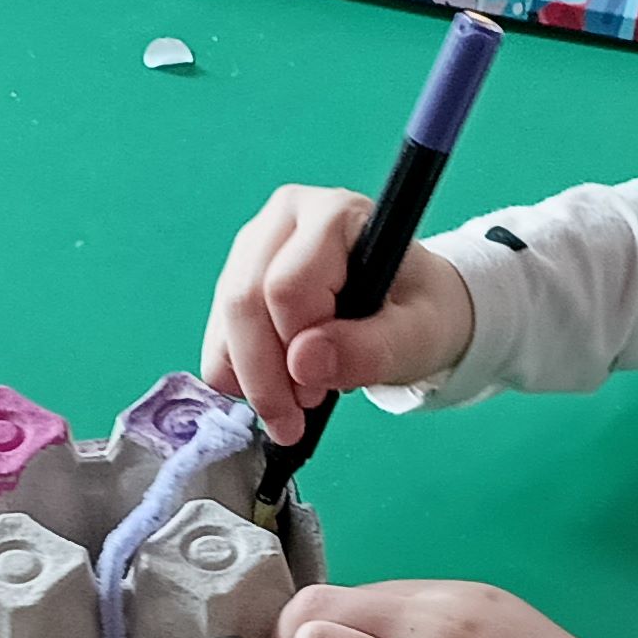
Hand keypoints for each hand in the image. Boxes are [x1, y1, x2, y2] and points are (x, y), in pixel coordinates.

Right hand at [202, 185, 477, 445]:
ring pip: (225, 319)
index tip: (318, 396)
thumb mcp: (415, 337)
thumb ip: (368, 349)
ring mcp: (255, 246)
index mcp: (336, 215)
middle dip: (263, 374)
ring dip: (248, 379)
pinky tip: (272, 391)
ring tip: (288, 412)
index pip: (288, 285)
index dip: (296, 349)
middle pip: (245, 300)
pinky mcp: (237, 278)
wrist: (410, 309)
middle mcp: (286, 219)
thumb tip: (303, 362)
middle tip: (291, 422)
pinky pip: (218, 333)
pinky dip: (236, 375)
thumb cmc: (418, 312)